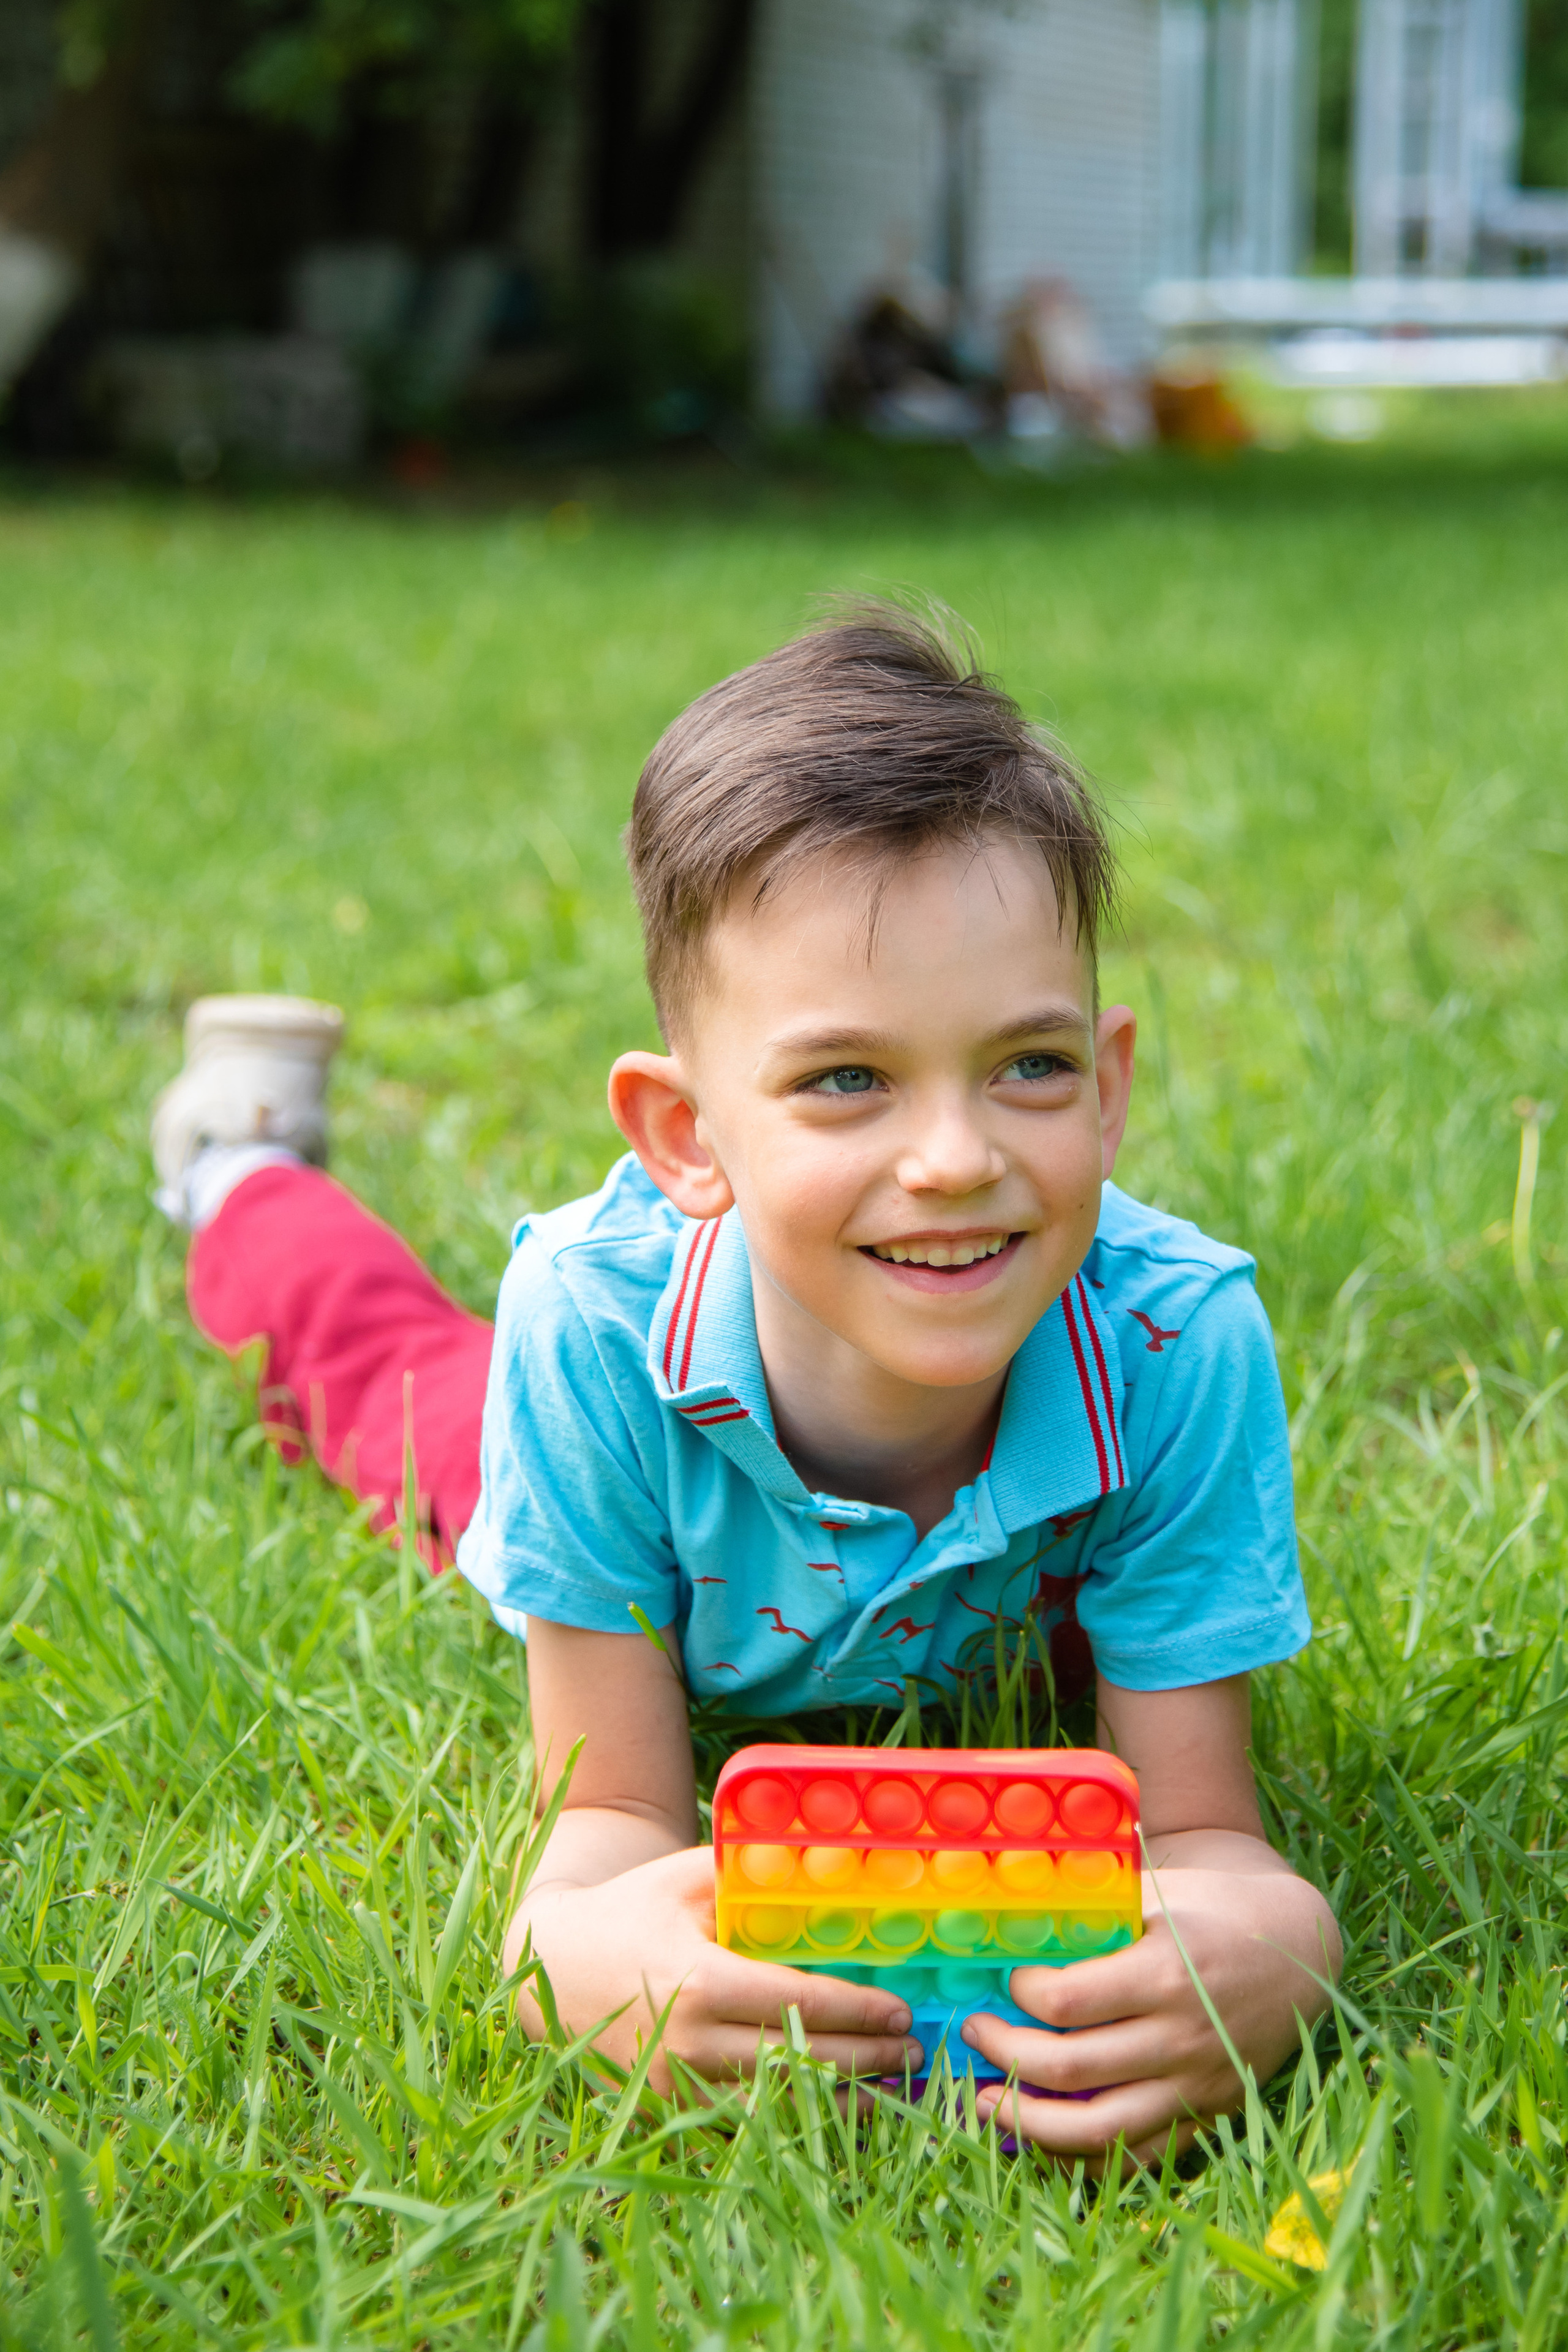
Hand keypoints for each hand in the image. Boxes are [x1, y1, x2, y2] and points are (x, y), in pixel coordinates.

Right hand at [508, 1846, 921, 2094]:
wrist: (550, 1965)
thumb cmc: (629, 1908)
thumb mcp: (686, 1877)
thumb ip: (748, 1870)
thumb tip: (823, 1856)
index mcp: (701, 1983)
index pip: (800, 2004)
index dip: (858, 2012)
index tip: (900, 2010)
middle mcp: (690, 2045)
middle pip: (800, 2061)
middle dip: (866, 2058)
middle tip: (913, 2048)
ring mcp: (677, 2088)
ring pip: (777, 2104)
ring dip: (842, 2099)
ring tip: (893, 2086)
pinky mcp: (667, 2111)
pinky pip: (744, 2123)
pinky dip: (795, 2119)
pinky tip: (835, 2109)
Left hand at [963, 1866, 1339, 2165]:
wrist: (1296, 1949)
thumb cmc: (1212, 1909)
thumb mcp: (1158, 1892)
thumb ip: (1096, 1905)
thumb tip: (1012, 1900)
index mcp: (1166, 1974)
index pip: (1066, 2003)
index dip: (1020, 1994)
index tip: (1004, 1979)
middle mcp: (1181, 2039)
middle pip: (1069, 2069)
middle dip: (1004, 2053)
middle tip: (974, 2032)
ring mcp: (1195, 2087)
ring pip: (1097, 2132)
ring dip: (1028, 2122)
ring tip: (985, 2101)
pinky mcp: (1205, 2117)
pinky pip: (1136, 2156)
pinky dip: (1081, 2156)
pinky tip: (1041, 2137)